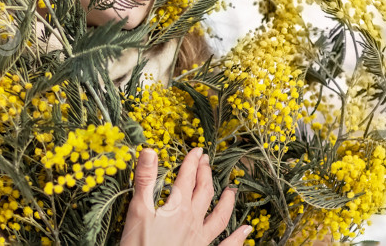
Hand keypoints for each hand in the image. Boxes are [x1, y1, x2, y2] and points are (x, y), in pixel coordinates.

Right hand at [120, 147, 251, 244]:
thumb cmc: (140, 243)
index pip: (187, 178)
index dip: (192, 162)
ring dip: (227, 202)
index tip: (197, 149)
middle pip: (204, 192)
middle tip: (207, 160)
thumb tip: (150, 150)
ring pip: (219, 217)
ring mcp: (201, 239)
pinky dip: (238, 238)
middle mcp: (193, 220)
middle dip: (206, 174)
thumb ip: (145, 180)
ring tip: (232, 190)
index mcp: (178, 207)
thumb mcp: (137, 210)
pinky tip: (247, 231)